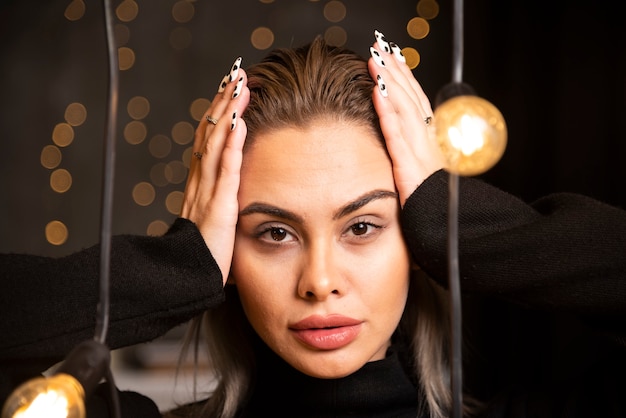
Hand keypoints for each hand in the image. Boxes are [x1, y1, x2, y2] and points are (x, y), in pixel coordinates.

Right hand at [180, 58, 249, 284]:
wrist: (189, 278)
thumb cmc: (204, 252)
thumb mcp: (212, 218)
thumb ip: (220, 199)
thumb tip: (233, 185)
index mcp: (200, 183)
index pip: (209, 139)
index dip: (218, 113)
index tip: (230, 89)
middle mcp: (200, 182)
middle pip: (209, 133)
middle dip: (223, 102)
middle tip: (236, 74)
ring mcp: (207, 193)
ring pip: (216, 145)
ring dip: (227, 114)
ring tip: (239, 87)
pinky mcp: (218, 207)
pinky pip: (225, 172)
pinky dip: (231, 146)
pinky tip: (239, 123)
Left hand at [367, 30, 444, 206]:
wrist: (450, 231)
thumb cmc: (436, 207)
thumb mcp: (426, 174)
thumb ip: (415, 154)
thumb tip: (402, 139)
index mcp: (431, 142)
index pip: (416, 102)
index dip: (404, 78)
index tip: (392, 58)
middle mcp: (428, 142)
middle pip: (411, 99)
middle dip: (396, 72)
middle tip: (380, 48)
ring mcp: (421, 153)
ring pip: (404, 110)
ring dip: (389, 84)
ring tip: (375, 61)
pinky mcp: (411, 168)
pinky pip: (398, 136)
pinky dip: (387, 113)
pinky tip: (376, 95)